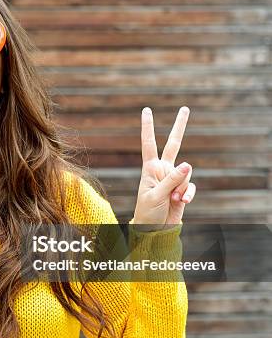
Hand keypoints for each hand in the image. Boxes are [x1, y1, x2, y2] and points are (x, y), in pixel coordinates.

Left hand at [132, 106, 195, 231]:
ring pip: (186, 174)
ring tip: (172, 199)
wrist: (154, 230)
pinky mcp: (183, 189)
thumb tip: (188, 164)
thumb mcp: (156, 195)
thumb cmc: (147, 212)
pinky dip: (188, 194)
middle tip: (185, 108)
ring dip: (181, 188)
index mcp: (150, 168)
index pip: (149, 143)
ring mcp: (174, 179)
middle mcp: (163, 170)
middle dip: (180, 127)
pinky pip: (191, 187)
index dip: (148, 127)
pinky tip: (181, 202)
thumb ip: (171, 180)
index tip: (147, 110)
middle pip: (174, 144)